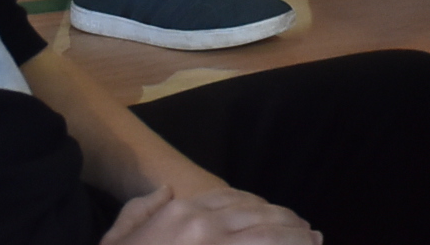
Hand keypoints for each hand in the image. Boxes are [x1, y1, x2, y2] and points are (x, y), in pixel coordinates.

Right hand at [100, 183, 320, 243]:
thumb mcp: (117, 237)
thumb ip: (140, 209)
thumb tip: (165, 190)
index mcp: (181, 213)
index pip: (233, 202)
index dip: (262, 210)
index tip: (279, 218)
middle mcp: (206, 227)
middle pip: (261, 217)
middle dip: (288, 225)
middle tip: (308, 234)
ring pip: (272, 237)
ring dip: (297, 239)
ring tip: (312, 242)